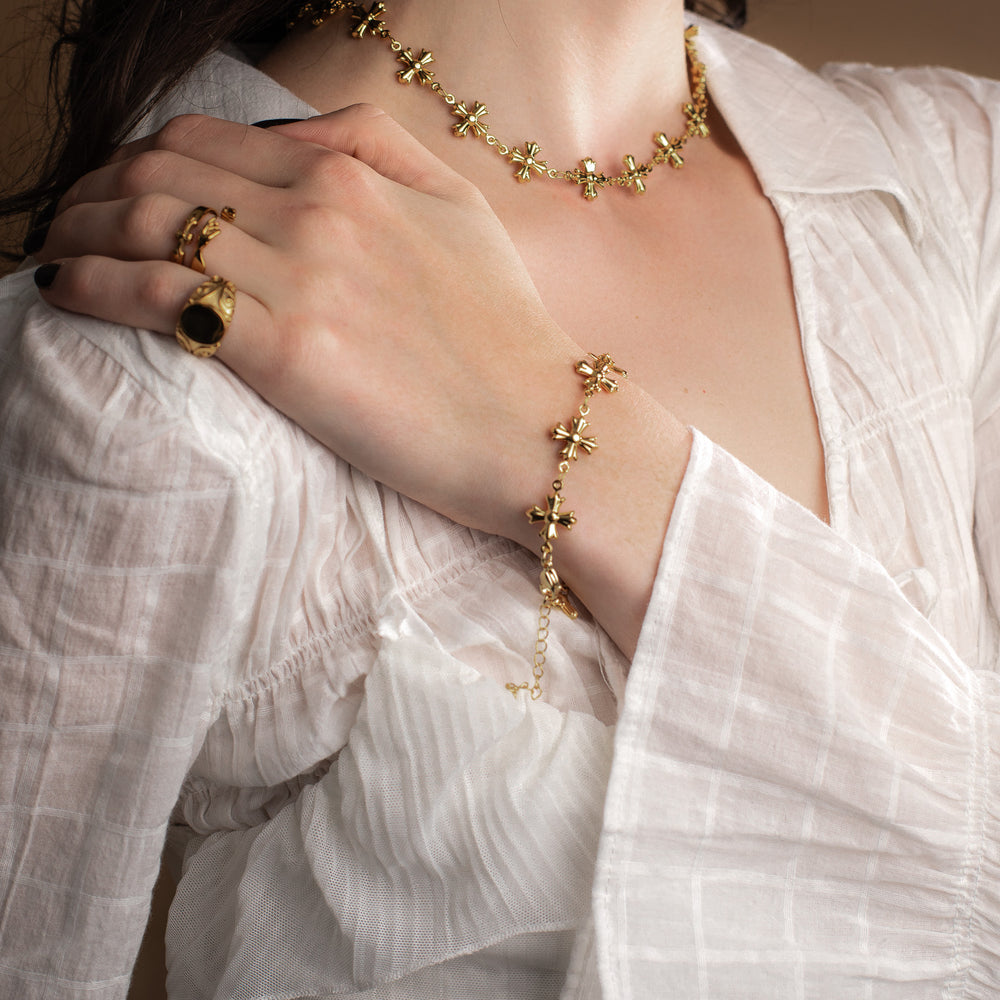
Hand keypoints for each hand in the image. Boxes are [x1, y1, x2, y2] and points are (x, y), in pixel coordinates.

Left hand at [34, 107, 582, 541]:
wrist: (538, 427)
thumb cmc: (505, 331)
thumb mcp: (461, 209)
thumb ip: (380, 146)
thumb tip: (296, 129)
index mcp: (350, 173)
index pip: (202, 140)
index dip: (134, 161)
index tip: (111, 197)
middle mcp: (316, 209)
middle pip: (157, 172)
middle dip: (89, 193)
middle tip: (66, 228)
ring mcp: (300, 278)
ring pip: (144, 226)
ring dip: (75, 236)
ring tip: (53, 261)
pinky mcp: (286, 354)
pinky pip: (156, 296)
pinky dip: (91, 286)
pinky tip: (63, 295)